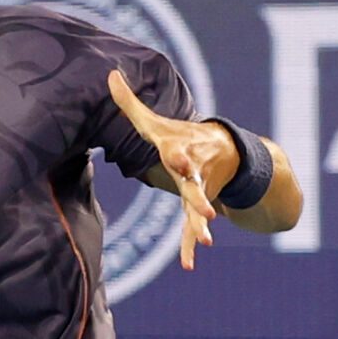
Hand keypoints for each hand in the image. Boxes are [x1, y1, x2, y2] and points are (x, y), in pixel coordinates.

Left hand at [107, 69, 239, 270]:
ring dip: (203, 224)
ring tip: (209, 239)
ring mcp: (200, 191)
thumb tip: (110, 74)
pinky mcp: (200, 208)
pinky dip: (190, 246)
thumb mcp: (155, 121)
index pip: (177, 150)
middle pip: (195, 184)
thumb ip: (130, 102)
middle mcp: (193, 172)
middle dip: (199, 194)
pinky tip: (189, 264)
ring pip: (200, 209)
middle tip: (207, 208)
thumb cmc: (181, 136)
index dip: (177, 154)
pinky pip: (193, 229)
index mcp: (180, 150)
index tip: (178, 159)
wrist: (228, 150)